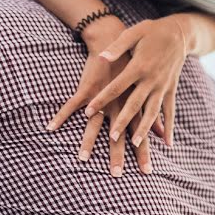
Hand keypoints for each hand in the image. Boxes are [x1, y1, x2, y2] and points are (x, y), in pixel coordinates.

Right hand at [45, 37, 165, 172]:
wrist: (116, 39)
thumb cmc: (132, 67)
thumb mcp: (146, 89)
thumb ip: (153, 115)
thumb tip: (164, 135)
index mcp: (133, 106)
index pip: (140, 134)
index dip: (142, 152)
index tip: (146, 172)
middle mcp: (119, 105)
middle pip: (118, 134)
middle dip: (117, 155)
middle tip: (117, 175)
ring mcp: (102, 97)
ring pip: (94, 124)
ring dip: (88, 142)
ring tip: (83, 159)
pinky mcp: (87, 88)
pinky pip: (71, 105)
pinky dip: (61, 116)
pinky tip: (50, 128)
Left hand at [83, 16, 186, 148]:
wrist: (180, 33)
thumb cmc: (152, 31)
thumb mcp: (134, 33)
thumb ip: (117, 46)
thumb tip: (102, 57)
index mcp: (139, 66)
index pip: (117, 86)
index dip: (102, 99)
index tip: (88, 112)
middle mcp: (151, 79)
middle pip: (135, 104)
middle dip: (123, 121)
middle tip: (112, 138)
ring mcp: (163, 86)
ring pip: (153, 111)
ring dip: (145, 128)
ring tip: (136, 144)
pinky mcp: (171, 89)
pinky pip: (170, 110)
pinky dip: (169, 127)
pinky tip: (168, 144)